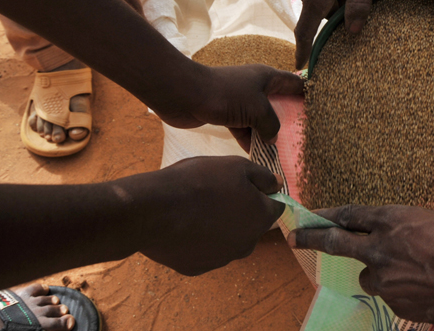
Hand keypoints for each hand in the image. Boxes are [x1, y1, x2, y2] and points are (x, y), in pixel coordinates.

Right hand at [131, 156, 284, 274]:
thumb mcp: (236, 166)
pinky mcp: (198, 268)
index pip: (276, 207)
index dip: (263, 194)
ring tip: (197, 208)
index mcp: (261, 218)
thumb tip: (278, 184)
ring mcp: (222, 259)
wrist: (155, 209)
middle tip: (216, 193)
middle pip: (252, 225)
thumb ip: (263, 176)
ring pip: (229, 239)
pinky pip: (205, 251)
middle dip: (241, 210)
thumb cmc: (198, 182)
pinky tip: (184, 226)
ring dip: (220, 226)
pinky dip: (199, 240)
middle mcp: (247, 244)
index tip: (245, 185)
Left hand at [155, 64, 303, 150]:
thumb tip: (272, 138)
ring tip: (283, 152)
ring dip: (269, 134)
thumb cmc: (226, 95)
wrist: (185, 95)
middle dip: (290, 119)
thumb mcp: (257, 108)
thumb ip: (271, 124)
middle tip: (304, 137)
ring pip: (261, 119)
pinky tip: (259, 156)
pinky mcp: (227, 114)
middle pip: (279, 103)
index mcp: (267, 77)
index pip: (295, 83)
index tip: (321, 107)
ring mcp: (241, 101)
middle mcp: (256, 87)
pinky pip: (245, 129)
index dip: (308, 93)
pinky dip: (251, 141)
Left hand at [288, 205, 433, 328]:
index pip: (349, 215)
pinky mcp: (395, 304)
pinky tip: (427, 287)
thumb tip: (406, 234)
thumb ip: (413, 226)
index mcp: (393, 219)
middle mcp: (380, 248)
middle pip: (336, 243)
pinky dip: (401, 289)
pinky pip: (391, 294)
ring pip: (370, 275)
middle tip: (293, 238)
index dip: (328, 215)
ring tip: (415, 272)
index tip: (310, 215)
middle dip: (311, 239)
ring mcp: (385, 280)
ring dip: (380, 271)